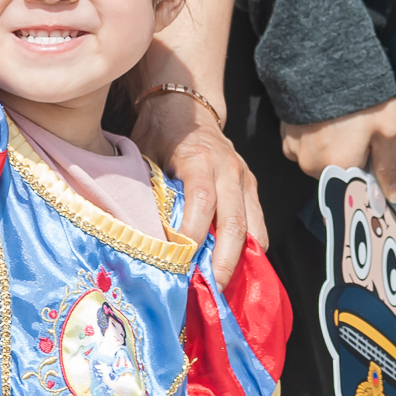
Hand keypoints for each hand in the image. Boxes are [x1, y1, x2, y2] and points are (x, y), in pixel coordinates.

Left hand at [132, 88, 267, 285]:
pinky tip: (233, 271)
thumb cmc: (159, 133)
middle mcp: (230, 170)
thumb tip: (139, 236)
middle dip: (224, 260)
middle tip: (212, 291)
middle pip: (235, 222)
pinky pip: (256, 225)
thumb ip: (147, 191)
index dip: (193, 232)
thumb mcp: (144, 155)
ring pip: (254, 228)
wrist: (185, 105)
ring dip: (240, 261)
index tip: (180, 261)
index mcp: (201, 159)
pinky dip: (248, 251)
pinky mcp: (252, 190)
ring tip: (223, 289)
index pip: (202, 200)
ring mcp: (245, 180)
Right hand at [283, 97, 395, 197]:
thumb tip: (393, 198)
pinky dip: (315, 140)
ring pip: (321, 163)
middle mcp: (313, 166)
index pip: (358, 191)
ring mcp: (295, 152)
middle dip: (353, 162)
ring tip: (343, 123)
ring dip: (333, 150)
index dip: (370, 178)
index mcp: (340, 168)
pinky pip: (304, 150)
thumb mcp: (389, 128)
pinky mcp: (285, 136)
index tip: (376, 160)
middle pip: (339, 176)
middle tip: (363, 133)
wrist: (322, 61)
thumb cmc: (362, 97)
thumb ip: (390, 166)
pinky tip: (325, 121)